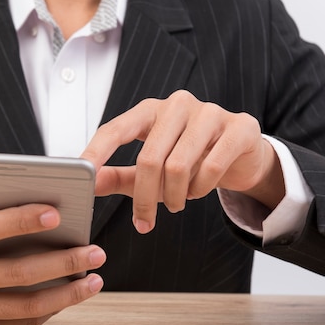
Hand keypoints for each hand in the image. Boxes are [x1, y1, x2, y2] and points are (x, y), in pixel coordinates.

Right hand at [0, 183, 105, 324]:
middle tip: (95, 251)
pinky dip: (48, 310)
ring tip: (93, 279)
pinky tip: (67, 296)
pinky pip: (18, 324)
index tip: (56, 212)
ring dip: (66, 293)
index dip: (21, 220)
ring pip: (25, 305)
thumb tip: (24, 186)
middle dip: (63, 261)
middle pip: (16, 272)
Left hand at [81, 90, 283, 233]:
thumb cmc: (190, 159)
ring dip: (174, 195)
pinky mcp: (239, 127)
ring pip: (178, 166)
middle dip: (144, 196)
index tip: (82, 177)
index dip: (97, 153)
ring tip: (176, 203)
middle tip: (145, 220)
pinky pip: (211, 167)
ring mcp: (210, 112)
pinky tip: (198, 191)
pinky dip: (200, 189)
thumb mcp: (150, 167)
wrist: (242, 154)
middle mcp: (177, 104)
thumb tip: (90, 184)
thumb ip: (119, 175)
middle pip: (148, 157)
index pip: (115, 129)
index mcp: (150, 110)